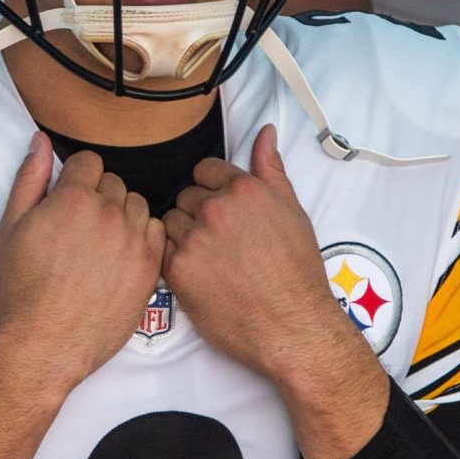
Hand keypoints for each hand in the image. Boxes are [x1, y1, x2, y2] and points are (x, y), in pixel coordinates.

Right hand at [0, 133, 166, 398]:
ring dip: (123, 214)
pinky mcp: (151, 268)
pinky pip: (158, 232)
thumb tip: (41, 140)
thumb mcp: (11, 227)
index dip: (76, 179)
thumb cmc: (22, 287)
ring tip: (102, 241)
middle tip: (80, 227)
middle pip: (115, 182)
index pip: (90, 162)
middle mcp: (110, 214)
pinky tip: (122, 254)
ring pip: (138, 205)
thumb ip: (30, 178)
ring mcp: (135, 241)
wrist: (46, 341)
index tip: (68, 200)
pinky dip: (143, 237)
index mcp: (74, 198)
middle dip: (98, 196)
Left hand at [162, 126, 363, 374]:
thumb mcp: (293, 212)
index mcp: (243, 189)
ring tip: (211, 260)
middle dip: (198, 214)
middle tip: (221, 242)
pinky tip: (201, 275)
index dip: (212, 189)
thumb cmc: (297, 272)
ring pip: (170, 222)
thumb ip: (271, 169)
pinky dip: (175, 260)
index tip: (223, 211)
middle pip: (185, 196)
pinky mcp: (178, 269)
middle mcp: (216, 208)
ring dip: (183, 236)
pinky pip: (162, 250)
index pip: (204, 170)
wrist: (292, 325)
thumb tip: (265, 133)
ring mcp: (194, 238)